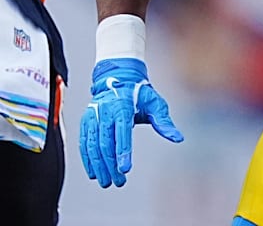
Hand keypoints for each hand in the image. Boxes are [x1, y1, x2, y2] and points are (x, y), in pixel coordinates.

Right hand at [80, 57, 181, 187]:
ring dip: (99, 166)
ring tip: (107, 181)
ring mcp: (93, 116)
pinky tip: (94, 173)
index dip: (123, 151)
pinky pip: (84, 143)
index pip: (122, 131)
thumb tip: (178, 138)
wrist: (118, 79)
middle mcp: (105, 111)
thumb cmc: (140, 94)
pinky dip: (88, 159)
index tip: (125, 169)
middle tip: (118, 182)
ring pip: (93, 145)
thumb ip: (164, 122)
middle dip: (111, 165)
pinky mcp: (86, 122)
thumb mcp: (156, 103)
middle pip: (105, 142)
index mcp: (123, 105)